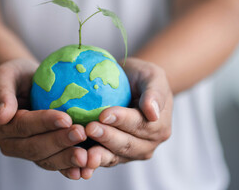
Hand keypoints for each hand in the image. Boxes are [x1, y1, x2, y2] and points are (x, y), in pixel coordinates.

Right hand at [0, 59, 87, 175]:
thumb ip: (2, 93)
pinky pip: (53, 163)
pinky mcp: (40, 153)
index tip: (66, 118)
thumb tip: (1, 116)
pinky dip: (68, 168)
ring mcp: (24, 150)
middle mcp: (9, 142)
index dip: (44, 123)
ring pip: (45, 159)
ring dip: (66, 158)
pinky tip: (84, 169)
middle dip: (59, 142)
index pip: (22, 126)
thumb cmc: (14, 74)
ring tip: (86, 156)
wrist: (22, 83)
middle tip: (80, 133)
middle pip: (34, 146)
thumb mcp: (4, 75)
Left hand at [79, 57, 173, 178]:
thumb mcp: (152, 77)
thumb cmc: (142, 77)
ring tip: (83, 150)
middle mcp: (147, 144)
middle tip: (89, 128)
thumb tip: (153, 113)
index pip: (140, 125)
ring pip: (114, 156)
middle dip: (107, 137)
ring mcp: (131, 153)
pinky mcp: (115, 155)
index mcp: (159, 126)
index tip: (104, 114)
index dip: (122, 121)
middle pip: (127, 144)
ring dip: (98, 154)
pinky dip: (91, 162)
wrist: (132, 85)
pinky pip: (103, 159)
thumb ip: (154, 94)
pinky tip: (79, 160)